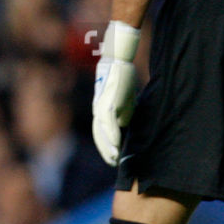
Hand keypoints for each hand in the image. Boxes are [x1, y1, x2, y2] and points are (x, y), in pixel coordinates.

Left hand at [91, 21, 140, 165]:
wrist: (117, 60)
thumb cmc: (121, 78)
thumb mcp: (124, 99)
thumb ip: (123, 112)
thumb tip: (124, 126)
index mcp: (102, 109)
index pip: (102, 131)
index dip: (106, 145)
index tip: (113, 157)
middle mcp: (98, 110)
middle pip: (99, 135)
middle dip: (105, 150)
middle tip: (113, 163)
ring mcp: (101, 106)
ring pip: (102, 132)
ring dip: (108, 147)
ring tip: (114, 159)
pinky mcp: (107, 102)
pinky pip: (109, 123)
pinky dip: (112, 135)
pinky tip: (116, 145)